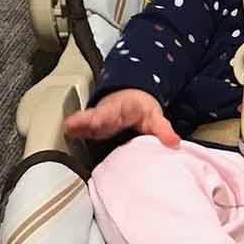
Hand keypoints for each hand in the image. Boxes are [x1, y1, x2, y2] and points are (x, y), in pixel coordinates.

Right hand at [65, 89, 179, 146]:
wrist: (131, 100)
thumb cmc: (140, 110)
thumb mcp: (154, 117)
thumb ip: (163, 130)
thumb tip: (174, 143)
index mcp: (123, 109)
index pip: (113, 113)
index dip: (105, 117)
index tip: (96, 119)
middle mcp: (107, 113)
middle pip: (95, 116)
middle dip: (86, 120)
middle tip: (74, 124)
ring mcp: (97, 120)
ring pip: (86, 122)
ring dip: (78, 125)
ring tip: (69, 127)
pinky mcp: (92, 127)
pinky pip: (84, 129)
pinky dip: (77, 130)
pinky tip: (69, 133)